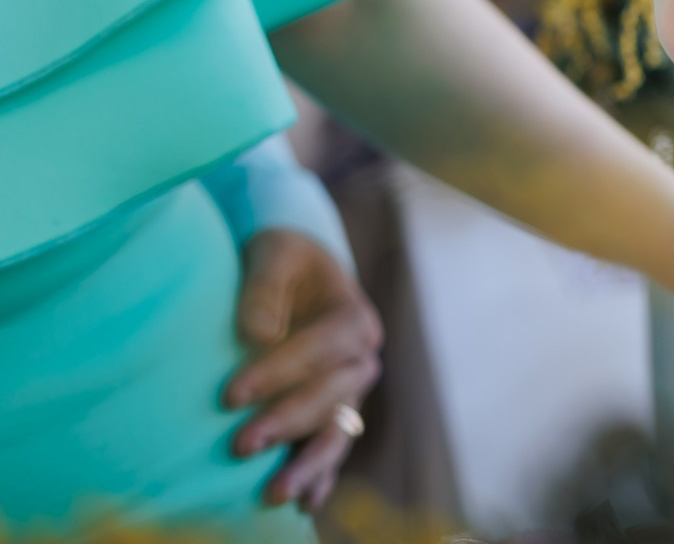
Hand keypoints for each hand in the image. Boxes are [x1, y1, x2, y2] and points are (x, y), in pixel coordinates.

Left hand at [225, 229, 383, 511]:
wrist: (294, 273)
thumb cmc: (281, 259)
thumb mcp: (273, 253)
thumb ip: (265, 286)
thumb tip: (256, 334)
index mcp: (354, 317)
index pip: (323, 348)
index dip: (279, 372)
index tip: (229, 396)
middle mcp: (361, 359)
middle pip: (333, 396)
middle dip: (288, 421)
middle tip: (240, 446)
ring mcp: (350, 392)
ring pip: (338, 432)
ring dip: (308, 463)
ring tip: (274, 493)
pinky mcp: (333, 414)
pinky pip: (333, 450)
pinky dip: (321, 478)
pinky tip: (303, 504)